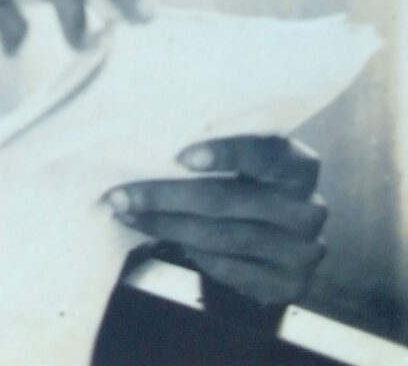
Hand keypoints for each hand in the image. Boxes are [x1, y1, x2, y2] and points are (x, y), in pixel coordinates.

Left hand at [106, 135, 326, 305]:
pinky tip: (160, 236)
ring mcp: (302, 251)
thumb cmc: (246, 182)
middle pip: (229, 200)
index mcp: (298, 166)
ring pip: (222, 236)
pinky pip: (227, 267)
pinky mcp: (287, 284)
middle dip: (166, 196)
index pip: (266, 152)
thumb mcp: (242, 161)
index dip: (225, 153)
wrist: (279, 235)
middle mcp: (307, 208)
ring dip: (165, 225)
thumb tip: (148, 144)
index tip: (180, 156)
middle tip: (121, 194)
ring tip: (127, 213)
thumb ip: (214, 150)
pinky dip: (188, 251)